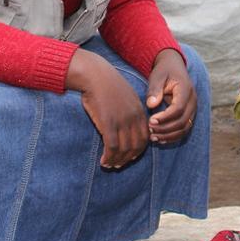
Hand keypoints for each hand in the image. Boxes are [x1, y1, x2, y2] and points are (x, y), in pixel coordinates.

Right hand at [68, 49, 149, 168]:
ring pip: (124, 150)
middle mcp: (134, 118)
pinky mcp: (108, 123)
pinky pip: (112, 147)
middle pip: (136, 147)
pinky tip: (103, 161)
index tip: (128, 157)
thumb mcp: (125, 97)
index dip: (137, 151)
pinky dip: (109, 157)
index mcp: (140, 112)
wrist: (95, 75)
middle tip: (118, 165)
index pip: (144, 138)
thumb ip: (130, 111)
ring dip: (117, 161)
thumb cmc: (107, 85)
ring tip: (109, 164)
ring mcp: (122, 121)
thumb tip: (126, 126)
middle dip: (127, 159)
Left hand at [145, 49, 196, 143]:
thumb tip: (151, 105)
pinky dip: (173, 137)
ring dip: (169, 135)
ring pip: (185, 128)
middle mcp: (192, 101)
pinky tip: (160, 139)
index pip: (178, 109)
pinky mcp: (189, 115)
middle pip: (182, 121)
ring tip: (153, 138)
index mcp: (186, 90)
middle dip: (165, 129)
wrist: (174, 67)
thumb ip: (154, 89)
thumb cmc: (164, 71)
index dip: (165, 117)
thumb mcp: (157, 76)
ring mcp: (192, 109)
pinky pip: (184, 129)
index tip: (150, 120)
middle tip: (149, 130)